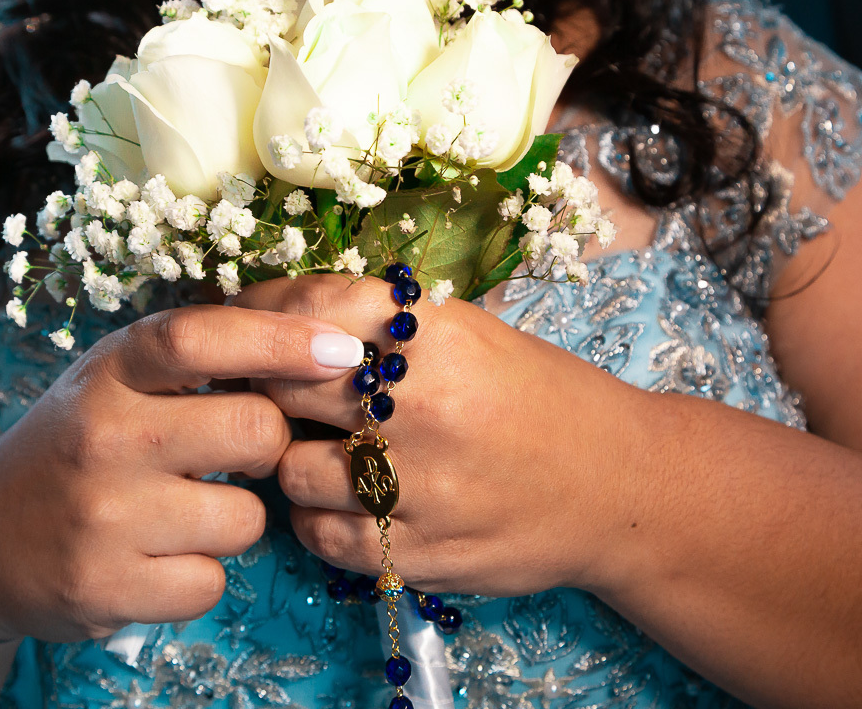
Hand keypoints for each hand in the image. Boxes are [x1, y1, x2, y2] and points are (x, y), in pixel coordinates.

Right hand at [0, 304, 365, 641]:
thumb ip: (195, 362)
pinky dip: (200, 575)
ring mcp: (103, 516)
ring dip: (234, 520)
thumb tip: (314, 347)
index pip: (200, 338)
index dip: (281, 340)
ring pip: (246, 519)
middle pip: (254, 431)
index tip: (343, 352)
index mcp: (109, 372)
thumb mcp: (115, 383)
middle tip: (242, 453)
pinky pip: (212, 582)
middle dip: (271, 447)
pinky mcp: (105, 587)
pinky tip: (159, 558)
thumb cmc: (74, 448)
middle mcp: (103, 436)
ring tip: (183, 512)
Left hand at [233, 275, 642, 596]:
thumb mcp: (473, 333)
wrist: (618, 483)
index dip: (259, 313)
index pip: (307, 309)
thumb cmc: (541, 398)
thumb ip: (384, 325)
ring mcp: (421, 486)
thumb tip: (284, 318)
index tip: (243, 322)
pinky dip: (315, 517)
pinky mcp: (421, 553)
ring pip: (290, 469)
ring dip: (289, 457)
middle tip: (266, 387)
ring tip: (318, 450)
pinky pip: (321, 535)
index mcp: (437, 336)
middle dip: (264, 383)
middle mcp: (423, 407)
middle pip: (283, 384)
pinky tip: (342, 500)